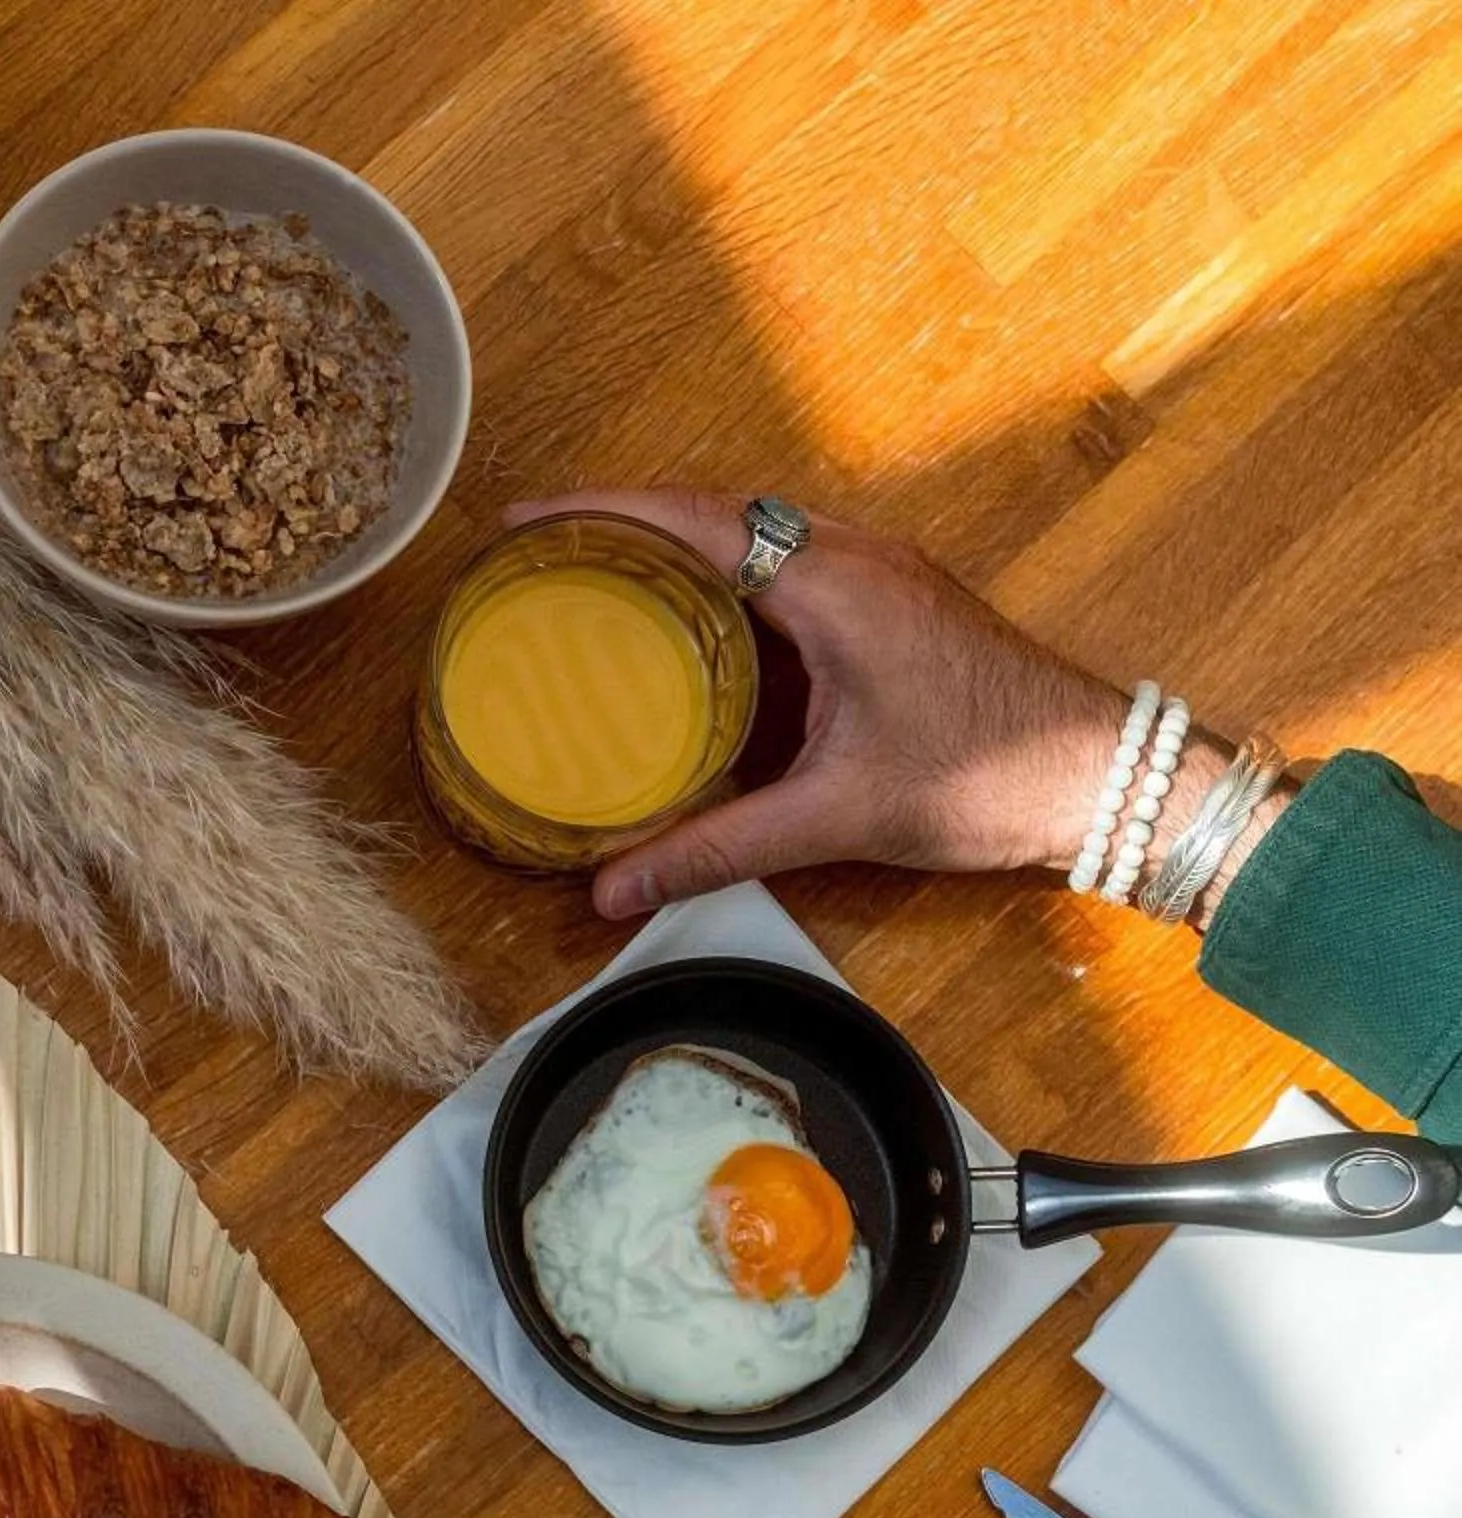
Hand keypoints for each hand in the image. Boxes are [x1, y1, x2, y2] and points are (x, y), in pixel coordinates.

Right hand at [502, 492, 1138, 917]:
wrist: (1106, 778)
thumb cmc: (988, 781)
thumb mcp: (836, 817)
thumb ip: (716, 847)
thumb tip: (613, 888)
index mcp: (835, 585)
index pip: (695, 520)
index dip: (602, 514)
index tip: (527, 524)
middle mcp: (857, 557)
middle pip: (717, 512)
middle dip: (625, 524)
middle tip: (547, 555)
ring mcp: (881, 573)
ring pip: (757, 534)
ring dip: (678, 548)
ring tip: (602, 580)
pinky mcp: (896, 602)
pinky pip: (791, 565)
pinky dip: (725, 582)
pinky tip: (690, 630)